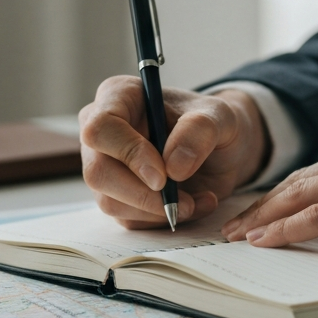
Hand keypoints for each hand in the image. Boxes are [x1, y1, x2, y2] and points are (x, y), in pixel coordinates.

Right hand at [79, 77, 269, 227]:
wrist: (219, 150)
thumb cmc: (212, 123)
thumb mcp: (219, 116)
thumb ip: (199, 131)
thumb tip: (173, 168)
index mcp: (118, 97)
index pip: (101, 128)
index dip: (129, 154)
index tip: (164, 176)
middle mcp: (103, 133)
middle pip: (98, 172)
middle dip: (143, 195)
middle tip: (184, 201)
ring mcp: (105, 167)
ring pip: (111, 202)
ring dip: (158, 211)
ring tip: (197, 200)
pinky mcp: (116, 196)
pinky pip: (129, 219)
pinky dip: (164, 219)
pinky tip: (192, 204)